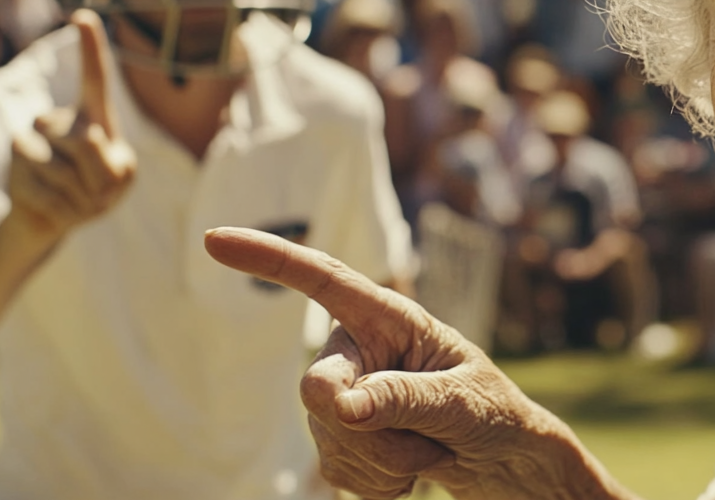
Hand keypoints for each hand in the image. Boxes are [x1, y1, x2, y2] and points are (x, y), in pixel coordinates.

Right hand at [6, 10, 135, 242]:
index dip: (90, 48)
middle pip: (86, 141)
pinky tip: (60, 209)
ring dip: (82, 196)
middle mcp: (57, 118)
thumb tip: (88, 137)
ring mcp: (31, 138)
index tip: (84, 16)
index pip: (94, 78)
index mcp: (92, 115)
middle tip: (99, 192)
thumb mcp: (118, 179)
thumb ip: (111, 162)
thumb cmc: (95, 192)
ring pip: (63, 166)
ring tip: (78, 199)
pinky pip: (47, 190)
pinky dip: (63, 210)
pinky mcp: (15, 162)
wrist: (51, 218)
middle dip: (100, 175)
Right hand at [204, 227, 630, 499]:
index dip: (268, 258)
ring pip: (331, 440)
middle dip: (371, 427)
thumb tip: (338, 402)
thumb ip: (403, 397)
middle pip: (318, 389)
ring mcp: (340, 399)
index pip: (322, 280)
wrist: (500, 456)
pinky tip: (414, 467)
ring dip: (389, 461)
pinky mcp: (337, 444)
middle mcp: (356, 351)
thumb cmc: (491, 410)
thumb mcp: (461, 400)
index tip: (214, 239)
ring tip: (432, 445)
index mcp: (387, 318)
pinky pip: (341, 475)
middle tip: (431, 437)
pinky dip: (384, 484)